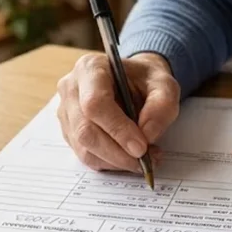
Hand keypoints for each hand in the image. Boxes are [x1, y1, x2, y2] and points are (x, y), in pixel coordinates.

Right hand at [57, 52, 179, 171]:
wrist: (133, 83)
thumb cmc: (144, 80)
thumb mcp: (164, 84)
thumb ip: (162, 106)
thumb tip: (147, 135)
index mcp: (90, 68)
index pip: (95, 103)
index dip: (117, 129)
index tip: (141, 147)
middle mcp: (71, 89)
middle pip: (85, 130)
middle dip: (117, 152)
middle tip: (144, 159)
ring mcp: (67, 112)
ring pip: (84, 148)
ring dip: (116, 160)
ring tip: (143, 158)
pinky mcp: (70, 132)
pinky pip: (86, 156)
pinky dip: (110, 163)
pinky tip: (129, 157)